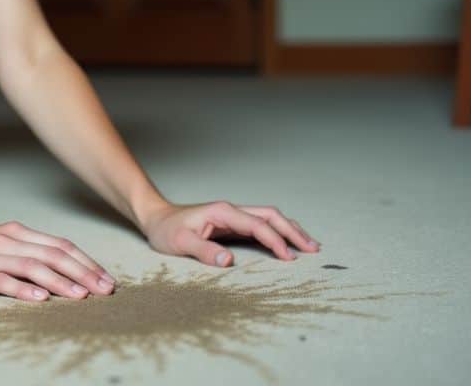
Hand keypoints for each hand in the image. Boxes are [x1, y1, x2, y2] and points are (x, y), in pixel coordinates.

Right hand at [0, 220, 116, 301]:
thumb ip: (26, 252)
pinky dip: (24, 290)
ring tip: (82, 296)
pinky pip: (3, 281)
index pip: (60, 245)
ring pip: (33, 267)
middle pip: (54, 255)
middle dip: (84, 273)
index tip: (106, 278)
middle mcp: (6, 240)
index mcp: (16, 232)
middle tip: (106, 290)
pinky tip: (42, 299)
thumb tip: (62, 269)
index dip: (86, 262)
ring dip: (62, 282)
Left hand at [139, 200, 319, 266]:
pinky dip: (278, 234)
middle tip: (313, 249)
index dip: (275, 241)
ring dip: (290, 230)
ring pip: (270, 218)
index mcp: (223, 212)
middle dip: (293, 231)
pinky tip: (288, 245)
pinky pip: (262, 226)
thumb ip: (203, 250)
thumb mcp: (179, 243)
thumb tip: (229, 261)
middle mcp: (232, 210)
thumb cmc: (166, 231)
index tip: (289, 258)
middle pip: (271, 215)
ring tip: (310, 246)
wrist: (156, 219)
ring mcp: (234, 216)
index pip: (257, 225)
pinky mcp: (233, 224)